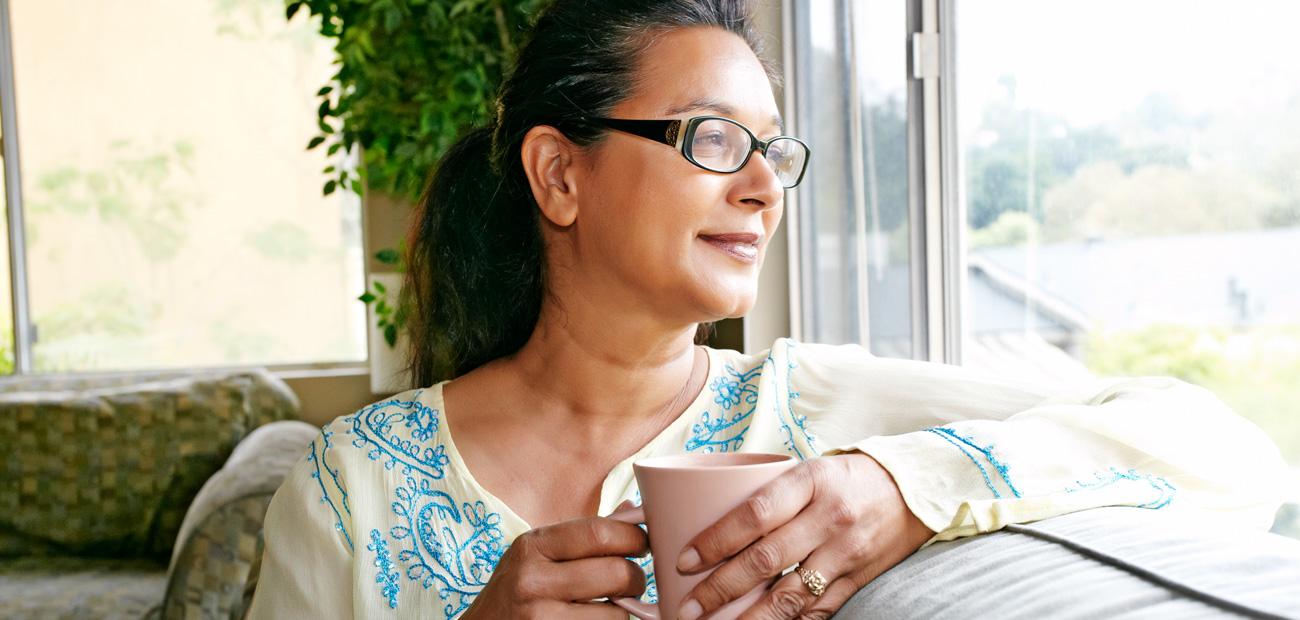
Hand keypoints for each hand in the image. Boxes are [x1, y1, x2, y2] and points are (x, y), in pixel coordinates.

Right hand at [463, 500, 649, 619]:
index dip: (633, 537)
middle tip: (633, 581)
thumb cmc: (513, 594)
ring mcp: (540, 617)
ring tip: (608, 607)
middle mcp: (532, 580)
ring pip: (616, 613)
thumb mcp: (535, 556)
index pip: (599, 532)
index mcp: (532, 546)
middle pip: (615, 572)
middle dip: (636, 578)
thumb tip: (633, 511)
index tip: (642, 543)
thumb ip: (581, 537)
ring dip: (622, 611)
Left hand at [675, 453, 932, 619]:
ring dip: (749, 618)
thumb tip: (707, 519)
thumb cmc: (846, 477)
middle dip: (721, 588)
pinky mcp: (857, 580)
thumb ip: (768, 494)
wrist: (914, 489)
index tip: (684, 561)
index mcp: (811, 482)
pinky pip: (817, 610)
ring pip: (789, 596)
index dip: (715, 541)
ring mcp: (845, 553)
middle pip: (766, 560)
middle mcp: (829, 519)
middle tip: (689, 606)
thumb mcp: (809, 469)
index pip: (754, 514)